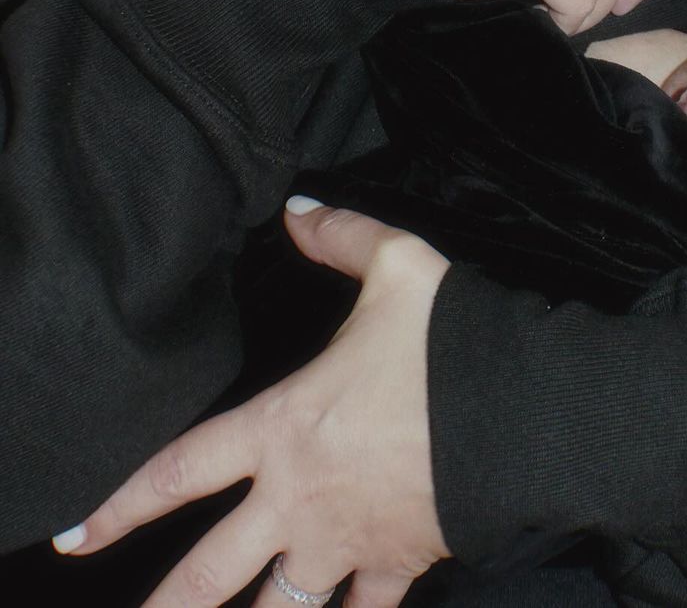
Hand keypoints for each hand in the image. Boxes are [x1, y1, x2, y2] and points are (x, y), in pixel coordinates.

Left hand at [55, 202, 451, 606]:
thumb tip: (298, 207)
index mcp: (283, 428)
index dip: (120, 505)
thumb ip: (340, 236)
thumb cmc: (448, 344)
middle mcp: (298, 498)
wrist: (520, 414)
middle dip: (164, 607)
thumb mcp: (396, 268)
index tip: (77, 536)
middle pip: (207, 573)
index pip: (180, 470)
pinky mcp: (395, 564)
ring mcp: (344, 541)